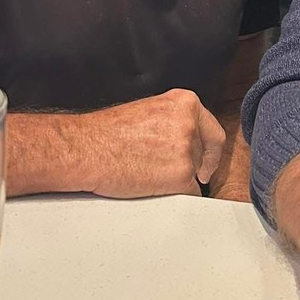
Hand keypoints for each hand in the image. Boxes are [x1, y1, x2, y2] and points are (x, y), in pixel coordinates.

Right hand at [83, 89, 224, 198]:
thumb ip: (174, 121)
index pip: (213, 131)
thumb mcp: (150, 111)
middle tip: (163, 169)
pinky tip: (150, 185)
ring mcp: (186, 150)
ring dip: (176, 179)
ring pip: (194, 174)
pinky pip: (188, 193)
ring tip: (146, 171)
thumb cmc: (107, 133)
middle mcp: (190, 123)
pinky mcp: (180, 175)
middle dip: (188, 165)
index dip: (211, 152)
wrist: (86, 149)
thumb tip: (189, 139)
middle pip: (202, 154)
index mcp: (185, 103)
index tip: (207, 163)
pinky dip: (174, 195)